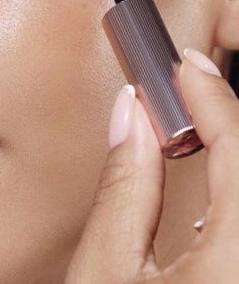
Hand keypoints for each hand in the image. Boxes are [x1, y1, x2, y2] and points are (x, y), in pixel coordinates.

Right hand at [66, 48, 238, 282]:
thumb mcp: (104, 273)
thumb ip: (124, 186)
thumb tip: (130, 114)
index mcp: (234, 271)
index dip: (213, 97)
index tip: (187, 66)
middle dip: (226, 116)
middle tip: (188, 89)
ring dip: (234, 144)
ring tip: (199, 122)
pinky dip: (237, 176)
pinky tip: (220, 173)